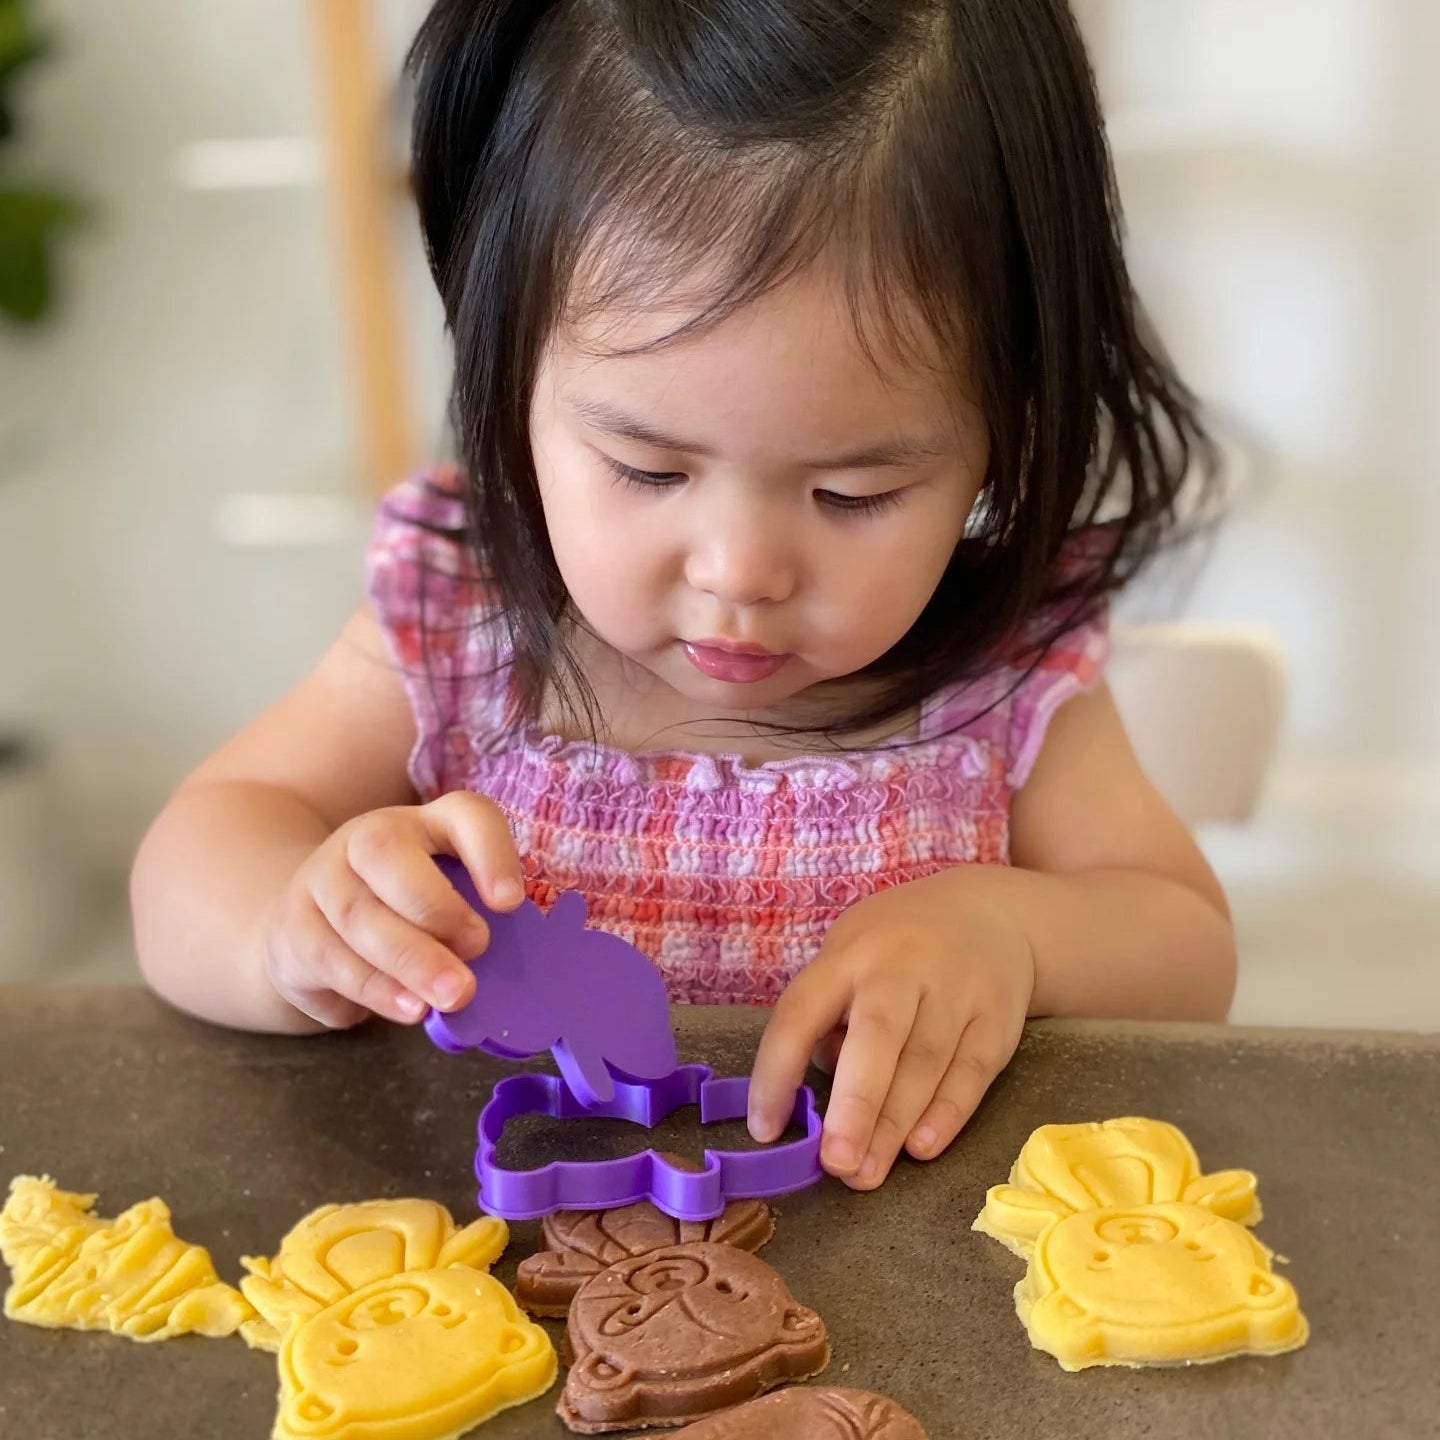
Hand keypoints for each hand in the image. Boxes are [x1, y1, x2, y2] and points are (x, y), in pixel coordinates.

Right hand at [258, 793, 523, 1028]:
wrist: (311, 924)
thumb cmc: (406, 915)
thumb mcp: (446, 902)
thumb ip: (474, 920)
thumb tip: (511, 968)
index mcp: (426, 824)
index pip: (463, 814)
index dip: (490, 853)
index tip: (511, 903)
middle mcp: (367, 838)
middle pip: (386, 852)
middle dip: (436, 909)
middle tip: (477, 951)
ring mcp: (322, 879)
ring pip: (356, 912)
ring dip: (409, 959)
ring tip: (451, 996)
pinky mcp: (293, 927)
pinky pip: (329, 956)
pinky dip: (375, 988)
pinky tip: (410, 1009)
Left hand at [748, 869, 1034, 1188]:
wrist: (989, 912)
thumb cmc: (896, 948)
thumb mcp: (849, 955)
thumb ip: (831, 1017)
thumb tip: (819, 1096)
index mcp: (848, 955)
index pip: (801, 1011)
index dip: (778, 1070)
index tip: (765, 1128)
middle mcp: (901, 968)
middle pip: (877, 1037)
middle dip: (855, 1104)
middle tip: (835, 1163)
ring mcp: (955, 990)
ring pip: (925, 1063)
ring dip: (894, 1125)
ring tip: (866, 1175)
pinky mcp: (997, 1017)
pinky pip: (971, 1071)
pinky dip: (947, 1113)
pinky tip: (921, 1148)